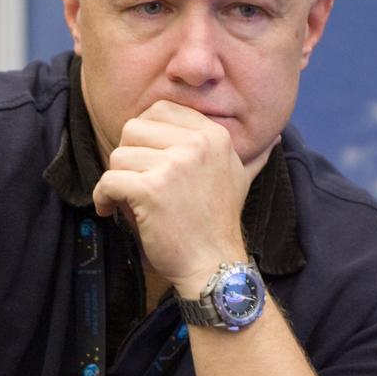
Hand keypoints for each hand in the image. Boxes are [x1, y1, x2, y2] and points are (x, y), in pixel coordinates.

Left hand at [92, 101, 275, 295]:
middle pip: (133, 128)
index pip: (160, 110)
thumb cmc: (219, 224)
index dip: (144, 134)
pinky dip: (103, 197)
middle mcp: (196, 144)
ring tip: (126, 200)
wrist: (213, 265)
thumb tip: (273, 138)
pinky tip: (111, 209)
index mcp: (213, 135)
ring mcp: (173, 166)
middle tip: (133, 181)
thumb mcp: (240, 179)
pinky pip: (109, 180)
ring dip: (116, 179)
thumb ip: (252, 155)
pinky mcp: (151, 190)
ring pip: (118, 155)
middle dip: (128, 156)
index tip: (145, 159)